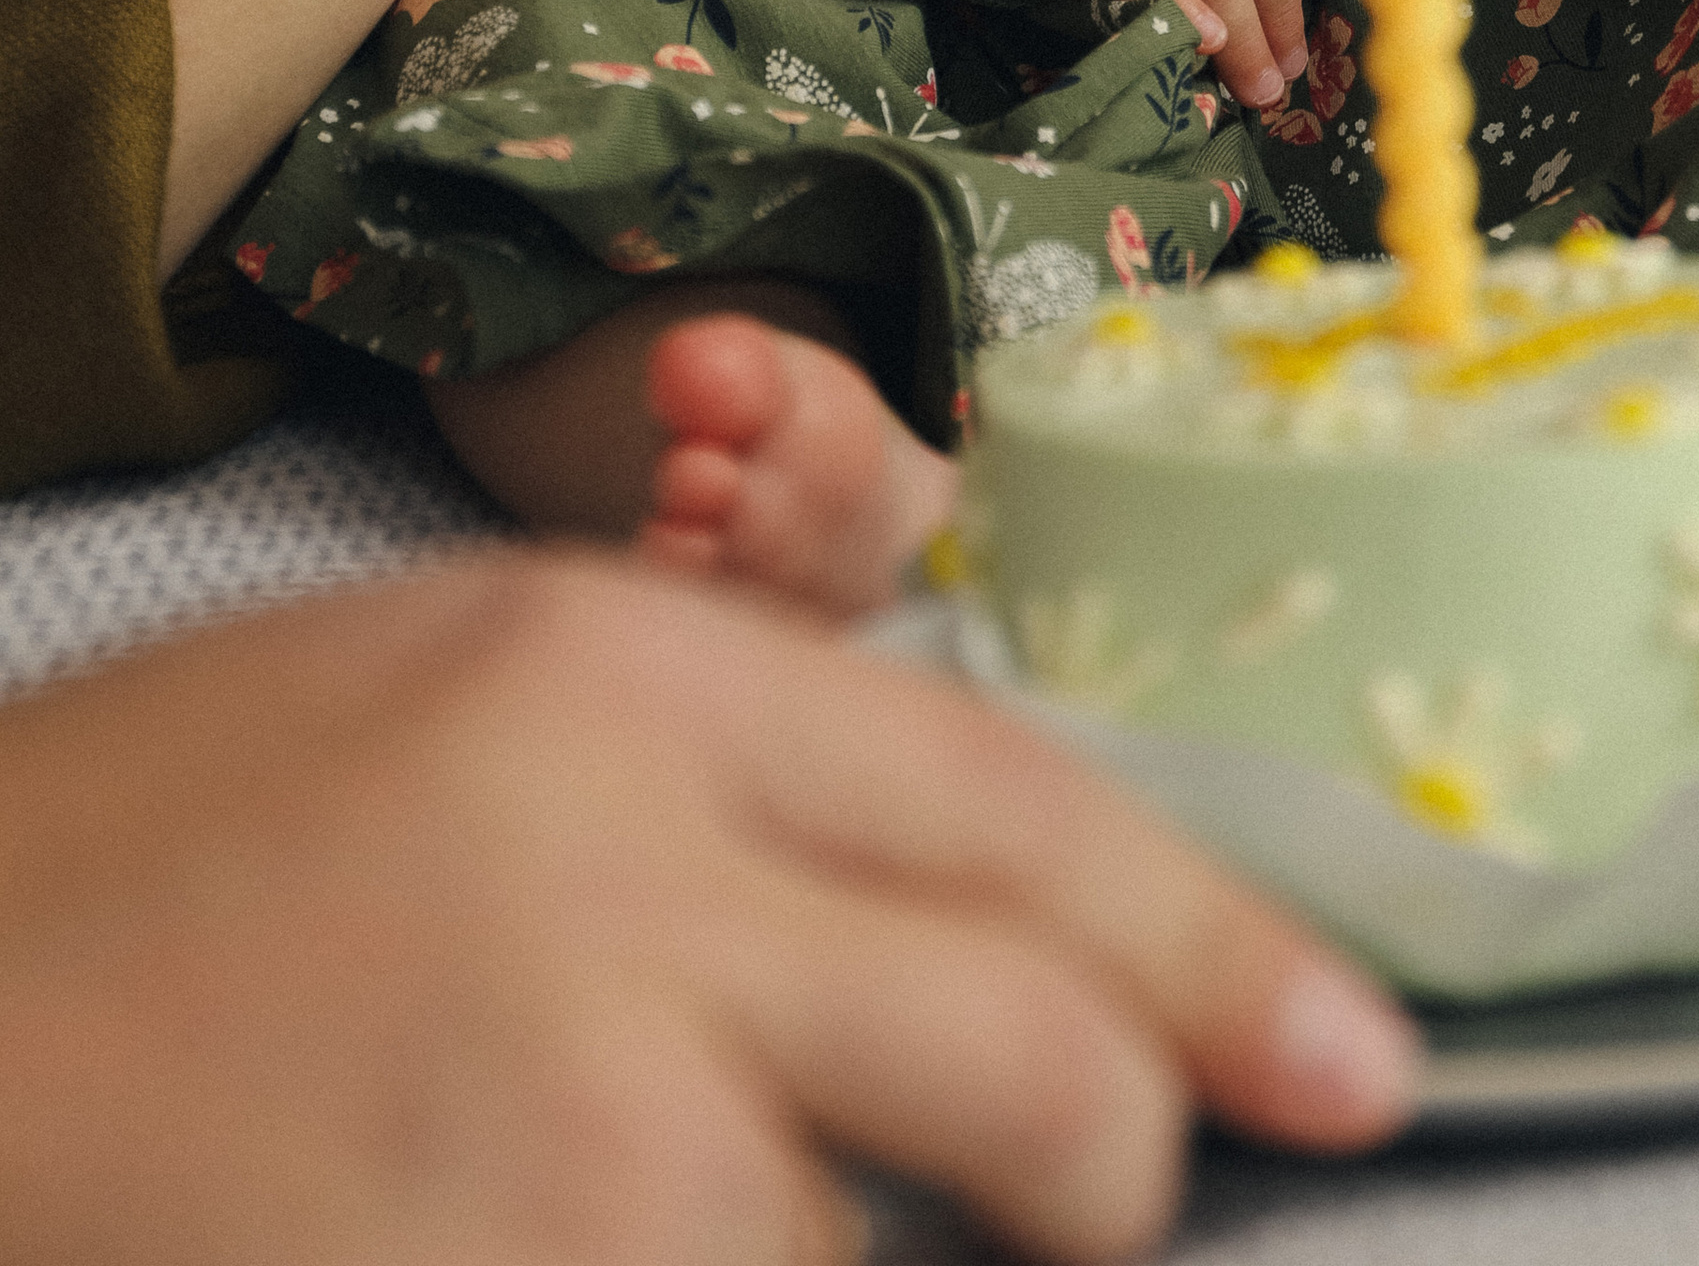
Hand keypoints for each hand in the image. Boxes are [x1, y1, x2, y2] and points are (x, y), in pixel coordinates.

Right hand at [0, 551, 1418, 1265]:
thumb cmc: (155, 852)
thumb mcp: (452, 692)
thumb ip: (717, 781)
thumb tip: (961, 919)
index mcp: (626, 680)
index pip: (1018, 811)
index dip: (1216, 951)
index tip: (1351, 1062)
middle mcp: (634, 885)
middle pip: (1036, 1059)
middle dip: (1114, 1164)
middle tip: (1104, 1206)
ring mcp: (569, 1137)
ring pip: (852, 1246)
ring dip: (796, 1246)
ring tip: (600, 1178)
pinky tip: (527, 1220)